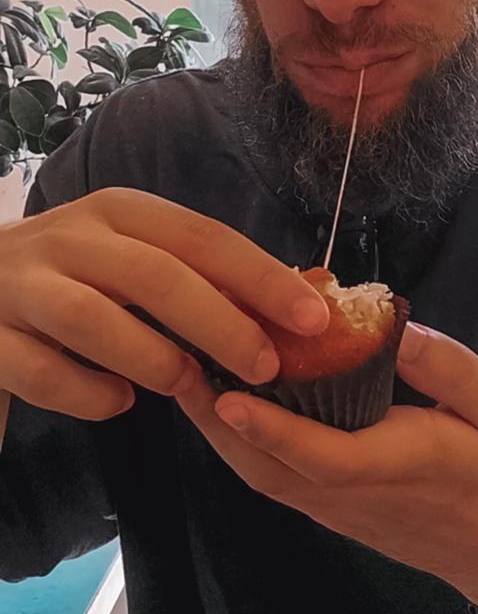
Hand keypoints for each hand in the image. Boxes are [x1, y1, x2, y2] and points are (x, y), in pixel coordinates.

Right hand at [0, 188, 328, 420]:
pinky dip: (88, 393)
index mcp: (121, 212)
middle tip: (266, 367)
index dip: (262, 277)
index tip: (313, 317)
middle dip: (220, 323)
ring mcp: (24, 283)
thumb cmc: (79, 272)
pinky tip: (118, 402)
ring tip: (187, 386)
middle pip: (156, 275)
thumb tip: (300, 300)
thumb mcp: (135, 254)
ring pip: (93, 319)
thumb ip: (201, 274)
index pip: (204, 237)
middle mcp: (72, 237)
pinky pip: (41, 370)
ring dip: (152, 359)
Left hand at [175, 320, 477, 608]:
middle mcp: (351, 491)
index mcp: (396, 463)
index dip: (271, 426)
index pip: (321, 453)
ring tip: (189, 373)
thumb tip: (400, 328)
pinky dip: (240, 441)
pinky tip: (226, 402)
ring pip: (261, 475)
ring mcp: (334, 506)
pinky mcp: (330, 507)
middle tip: (181, 360)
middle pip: (268, 467)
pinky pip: (272, 477)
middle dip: (218, 420)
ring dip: (219, 430)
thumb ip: (452, 370)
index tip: (227, 392)